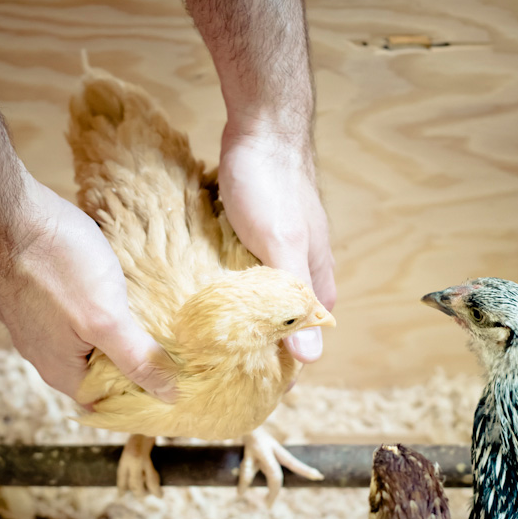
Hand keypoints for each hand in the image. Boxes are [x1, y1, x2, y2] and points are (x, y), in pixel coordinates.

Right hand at [0, 174, 177, 402]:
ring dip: (121, 335)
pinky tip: (126, 294)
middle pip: (101, 373)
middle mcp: (47, 354)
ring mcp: (42, 324)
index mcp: (62, 371)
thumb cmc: (55, 264)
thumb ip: (136, 358)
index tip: (175, 386)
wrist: (12, 213)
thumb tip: (169, 394)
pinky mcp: (43, 297)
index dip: (142, 398)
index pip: (108, 404)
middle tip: (175, 351)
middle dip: (135, 364)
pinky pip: (80, 316)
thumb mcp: (105, 319)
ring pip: (91, 342)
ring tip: (156, 322)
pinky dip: (104, 311)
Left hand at [219, 126, 335, 363]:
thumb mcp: (282, 244)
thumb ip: (293, 299)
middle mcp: (299, 272)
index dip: (286, 368)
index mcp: (315, 280)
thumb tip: (308, 359)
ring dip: (240, 322)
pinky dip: (226, 293)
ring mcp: (275, 254)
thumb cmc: (275, 185)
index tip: (254, 392)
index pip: (307, 339)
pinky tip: (202, 303)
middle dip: (258, 349)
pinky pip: (241, 277)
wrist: (261, 126)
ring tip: (207, 348)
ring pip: (260, 301)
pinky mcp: (250, 237)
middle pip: (282, 323)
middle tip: (221, 375)